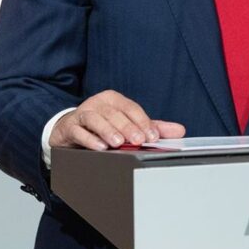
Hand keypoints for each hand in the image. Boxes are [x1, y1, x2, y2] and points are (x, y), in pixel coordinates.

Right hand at [49, 90, 185, 150]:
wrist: (70, 130)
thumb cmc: (103, 126)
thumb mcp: (128, 124)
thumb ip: (152, 127)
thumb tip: (179, 131)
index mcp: (114, 100)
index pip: (132, 109)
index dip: (143, 122)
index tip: (153, 137)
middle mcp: (98, 103)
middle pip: (115, 114)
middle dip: (129, 128)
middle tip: (139, 141)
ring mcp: (82, 114)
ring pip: (96, 119)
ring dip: (108, 131)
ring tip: (118, 143)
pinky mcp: (69, 127)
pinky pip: (79, 131)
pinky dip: (89, 139)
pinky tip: (100, 147)